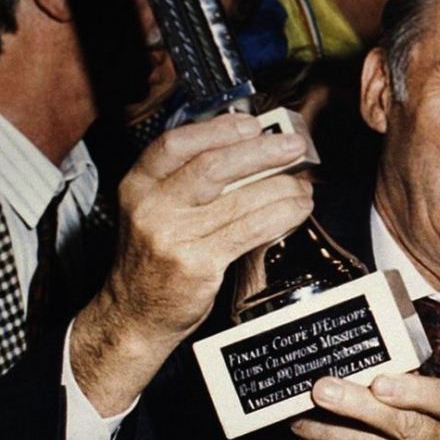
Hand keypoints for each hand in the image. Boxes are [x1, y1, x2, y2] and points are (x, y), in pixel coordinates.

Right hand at [73, 113, 313, 414]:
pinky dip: (281, 215)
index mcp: (138, 186)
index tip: (252, 124)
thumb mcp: (156, 210)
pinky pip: (250, 231)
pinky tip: (296, 209)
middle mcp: (151, 208)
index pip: (175, 144)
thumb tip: (251, 149)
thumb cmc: (155, 257)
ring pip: (240, 200)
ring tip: (303, 184)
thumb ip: (189, 181)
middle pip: (213, 167)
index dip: (218, 130)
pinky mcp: (198, 265)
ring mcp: (173, 238)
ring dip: (282, 187)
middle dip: (262, 152)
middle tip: (294, 146)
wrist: (135, 314)